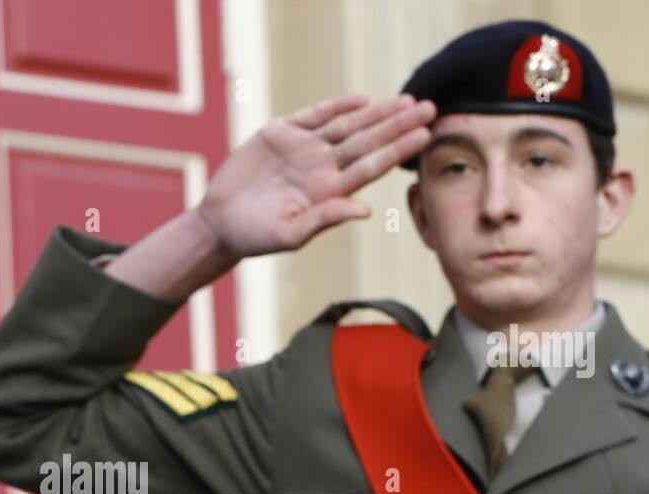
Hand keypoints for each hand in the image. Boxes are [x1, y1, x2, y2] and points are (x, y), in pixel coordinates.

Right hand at [194, 94, 435, 260]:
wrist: (218, 224)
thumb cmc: (255, 237)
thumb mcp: (290, 235)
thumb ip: (326, 219)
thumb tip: (365, 211)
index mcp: (328, 192)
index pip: (371, 166)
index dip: (398, 149)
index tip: (425, 135)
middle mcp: (321, 168)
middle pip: (367, 141)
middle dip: (398, 124)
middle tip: (430, 107)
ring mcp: (302, 149)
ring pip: (347, 125)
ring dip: (377, 113)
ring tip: (406, 100)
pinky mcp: (280, 133)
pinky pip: (314, 115)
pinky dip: (336, 106)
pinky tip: (360, 101)